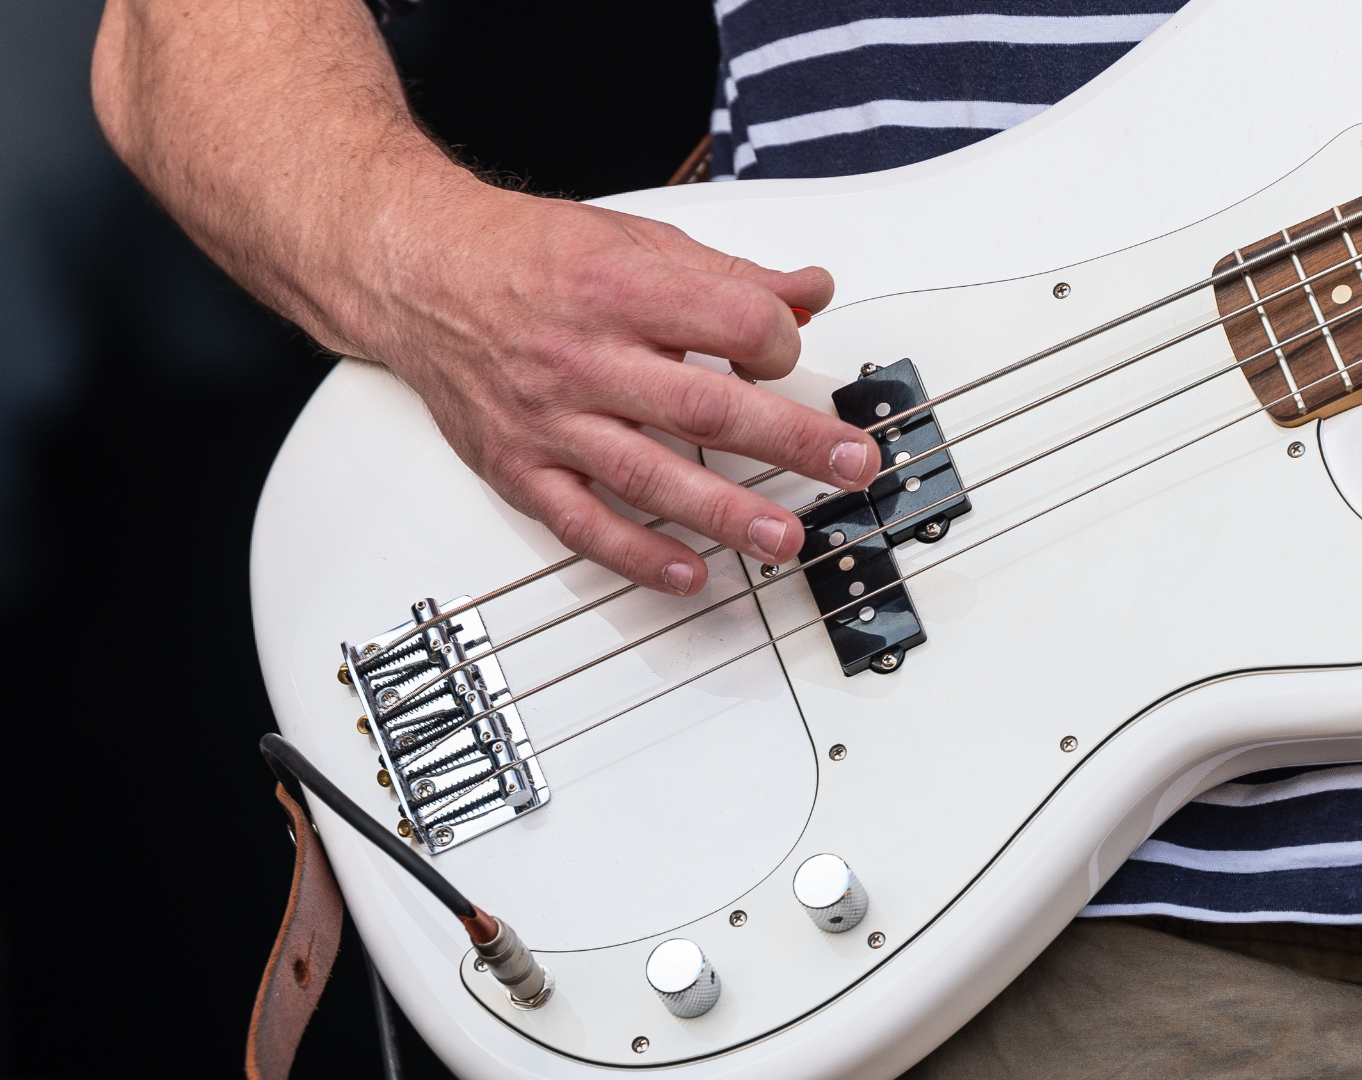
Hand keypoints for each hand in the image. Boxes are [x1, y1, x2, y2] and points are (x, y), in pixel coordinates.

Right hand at [93, 0, 871, 594]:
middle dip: (788, 441)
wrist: (416, 271)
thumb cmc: (528, 255)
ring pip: (650, 474)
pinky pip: (583, 523)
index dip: (778, 341)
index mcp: (621, 286)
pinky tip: (690, 575)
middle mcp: (585, 356)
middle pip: (705, 405)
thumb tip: (810, 290)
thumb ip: (729, 273)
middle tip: (849, 466)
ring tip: (786, 540)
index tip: (789, 354)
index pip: (731, 322)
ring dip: (727, 513)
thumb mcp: (636, 238)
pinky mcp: (520, 466)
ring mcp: (550, 418)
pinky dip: (637, 556)